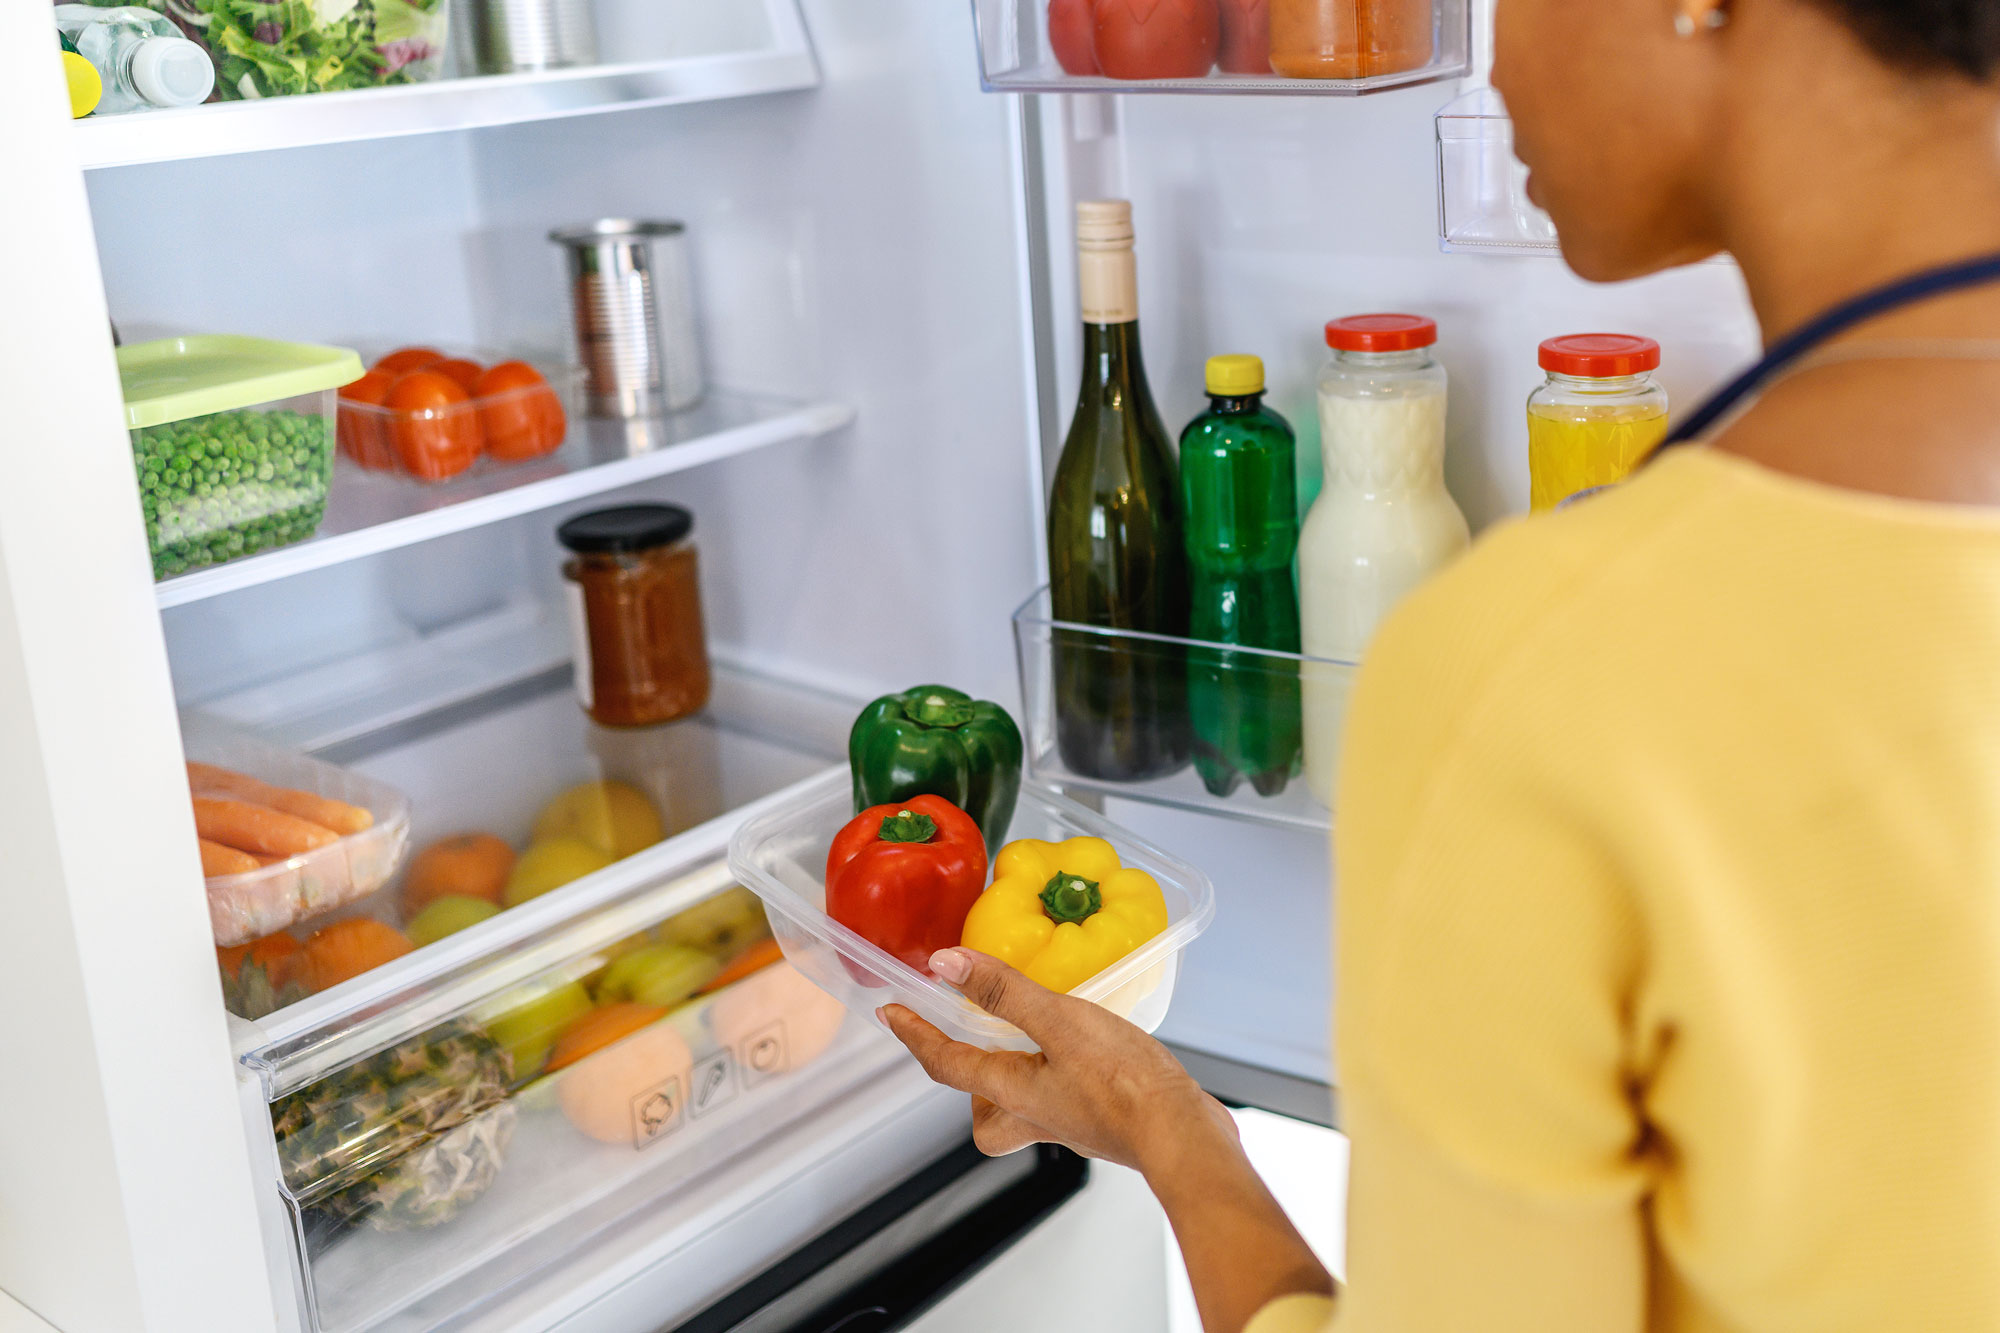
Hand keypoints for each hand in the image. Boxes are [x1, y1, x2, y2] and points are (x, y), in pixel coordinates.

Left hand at [880, 946, 1238, 1176]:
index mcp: (1013, 1092)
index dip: (915, 1035)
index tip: (892, 1015)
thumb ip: (1003, 991)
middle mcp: (1035, 1116)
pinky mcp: (1102, 1120)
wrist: (1183, 1137)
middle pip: (982, 1110)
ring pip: (1022, 1111)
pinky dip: (1060, 1076)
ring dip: (1014, 1079)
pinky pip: (1062, 1101)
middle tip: (970, 1042)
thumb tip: (947, 966)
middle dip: (969, 1079)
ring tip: (1029, 1041)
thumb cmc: (1125, 1086)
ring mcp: (1069, 1123)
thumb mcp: (1058, 1022)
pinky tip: (1086, 1052)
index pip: (947, 1064)